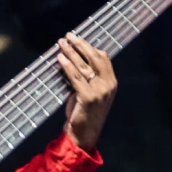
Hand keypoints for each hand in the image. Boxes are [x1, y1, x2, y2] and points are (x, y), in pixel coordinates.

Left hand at [57, 32, 116, 152]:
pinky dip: (67, 66)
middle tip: (69, 35)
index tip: (78, 39)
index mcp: (111, 83)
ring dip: (71, 52)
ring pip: (84, 66)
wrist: (83, 136)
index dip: (90, 47)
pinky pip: (76, 77)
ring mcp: (100, 91)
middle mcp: (108, 85)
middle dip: (81, 44)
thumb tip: (75, 61)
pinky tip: (60, 58)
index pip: (103, 58)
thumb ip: (87, 79)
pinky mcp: (88, 97)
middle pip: (95, 57)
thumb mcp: (89, 94)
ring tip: (61, 43)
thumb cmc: (83, 115)